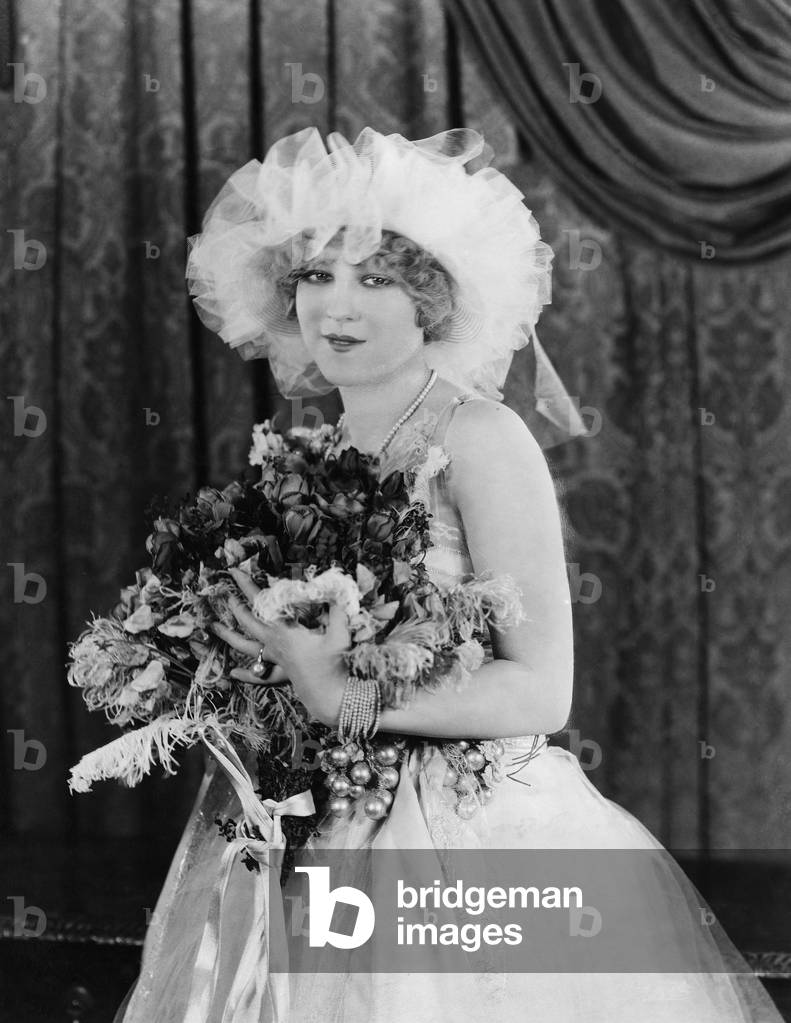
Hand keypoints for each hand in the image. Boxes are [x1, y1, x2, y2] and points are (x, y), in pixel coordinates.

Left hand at [210, 567, 348, 725]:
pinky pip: (259, 673)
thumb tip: (336, 591)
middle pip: (248, 622)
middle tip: (226, 594)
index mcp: (284, 630)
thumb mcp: (339, 633)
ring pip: (246, 646)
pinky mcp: (280, 672)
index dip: (246, 585)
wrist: (328, 695)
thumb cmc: (332, 664)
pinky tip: (234, 672)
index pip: (261, 602)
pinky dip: (246, 673)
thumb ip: (338, 610)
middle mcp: (274, 643)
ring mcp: (275, 658)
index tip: (234, 571)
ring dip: (229, 636)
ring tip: (215, 628)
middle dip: (236, 606)